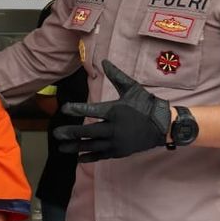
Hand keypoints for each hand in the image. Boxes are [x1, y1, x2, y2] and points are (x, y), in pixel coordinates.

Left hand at [54, 60, 170, 161]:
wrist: (163, 124)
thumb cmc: (146, 104)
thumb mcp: (132, 87)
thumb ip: (116, 75)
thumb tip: (104, 61)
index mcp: (115, 111)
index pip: (92, 110)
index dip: (77, 109)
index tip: (64, 109)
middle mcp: (114, 128)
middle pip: (88, 131)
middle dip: (71, 133)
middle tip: (56, 134)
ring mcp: (117, 141)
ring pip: (92, 145)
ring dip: (76, 147)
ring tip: (61, 148)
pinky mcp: (120, 151)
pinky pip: (102, 155)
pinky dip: (90, 157)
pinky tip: (79, 159)